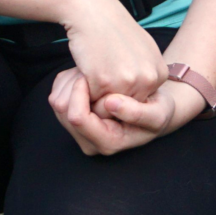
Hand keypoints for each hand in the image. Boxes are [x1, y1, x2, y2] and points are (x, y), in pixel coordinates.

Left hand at [49, 69, 204, 156]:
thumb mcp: (158, 114)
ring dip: (71, 82)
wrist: (153, 108)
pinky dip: (69, 81)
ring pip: (58, 100)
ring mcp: (79, 131)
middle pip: (62, 110)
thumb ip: (138, 113)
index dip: (81, 93)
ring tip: (91, 73)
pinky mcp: (73, 117)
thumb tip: (110, 103)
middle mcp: (88, 141)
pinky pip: (58, 93)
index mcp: (107, 143)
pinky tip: (86, 76)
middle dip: (74, 86)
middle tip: (90, 71)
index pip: (77, 118)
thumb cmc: (158, 111)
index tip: (91, 76)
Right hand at [59, 0, 167, 107]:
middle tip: (101, 70)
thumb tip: (144, 96)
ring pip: (107, 108)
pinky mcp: (104, 81)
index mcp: (160, 73)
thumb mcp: (142, 50)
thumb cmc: (113, 28)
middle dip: (109, 95)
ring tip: (94, 69)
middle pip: (125, 108)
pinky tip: (85, 67)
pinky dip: (83, 89)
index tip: (114, 70)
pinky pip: (90, 100)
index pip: (140, 101)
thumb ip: (146, 73)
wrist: (92, 9)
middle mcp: (149, 79)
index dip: (122, 91)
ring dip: (95, 94)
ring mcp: (128, 81)